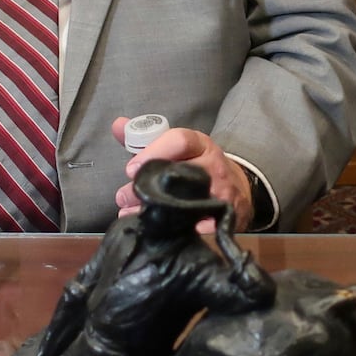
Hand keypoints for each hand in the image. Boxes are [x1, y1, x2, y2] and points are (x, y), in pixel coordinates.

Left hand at [111, 119, 252, 232]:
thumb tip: (117, 125)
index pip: (180, 141)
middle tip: (123, 196)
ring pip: (183, 203)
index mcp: (202, 145)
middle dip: (145, 187)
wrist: (237, 189)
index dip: (153, 153)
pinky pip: (193, 227)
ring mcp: (220, 193)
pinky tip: (152, 231)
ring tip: (130, 213)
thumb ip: (146, 138)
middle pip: (178, 174)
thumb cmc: (200, 165)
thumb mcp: (179, 147)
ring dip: (151, 211)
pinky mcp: (221, 218)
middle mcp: (213, 167)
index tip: (130, 168)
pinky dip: (170, 231)